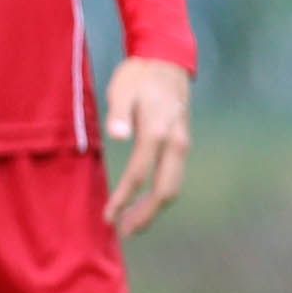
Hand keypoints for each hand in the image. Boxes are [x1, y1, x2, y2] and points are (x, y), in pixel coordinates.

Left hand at [102, 57, 191, 238]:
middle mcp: (176, 143)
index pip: (139, 174)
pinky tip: (144, 201)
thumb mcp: (122, 89)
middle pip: (166, 190)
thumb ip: (119, 113)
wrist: (167, 61)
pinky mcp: (182, 143)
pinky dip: (160, 193)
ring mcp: (182, 144)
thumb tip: (117, 135)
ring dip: (154, 207)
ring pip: (173, 186)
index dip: (124, 199)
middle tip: (124, 232)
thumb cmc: (138, 76)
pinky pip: (173, 176)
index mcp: (157, 131)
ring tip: (132, 224)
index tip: (108, 217)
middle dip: (146, 214)